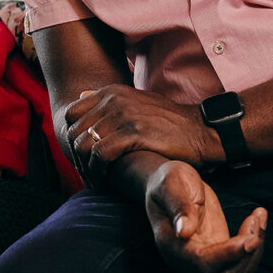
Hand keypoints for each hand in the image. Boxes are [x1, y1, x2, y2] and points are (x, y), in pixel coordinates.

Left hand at [64, 84, 221, 181]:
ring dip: (85, 167)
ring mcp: (122, 115)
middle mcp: (113, 100)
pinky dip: (97, 170)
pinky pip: (99, 154)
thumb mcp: (136, 101)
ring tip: (94, 180)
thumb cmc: (169, 122)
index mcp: (111, 92)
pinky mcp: (132, 133)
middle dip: (76, 156)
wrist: (201, 131)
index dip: (72, 137)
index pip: (71, 114)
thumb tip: (80, 95)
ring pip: (83, 144)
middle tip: (86, 173)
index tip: (81, 156)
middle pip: (74, 132)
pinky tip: (103, 180)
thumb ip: (108, 100)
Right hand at [143, 160, 265, 272]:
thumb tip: (183, 231)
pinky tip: (257, 217)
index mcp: (170, 244)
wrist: (169, 184)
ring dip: (255, 247)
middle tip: (254, 220)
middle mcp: (187, 259)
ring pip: (238, 271)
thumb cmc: (167, 181)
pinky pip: (242, 260)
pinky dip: (256, 242)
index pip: (202, 262)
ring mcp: (203, 258)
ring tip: (257, 215)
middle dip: (247, 254)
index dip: (228, 255)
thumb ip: (178, 206)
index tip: (251, 239)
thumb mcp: (171, 183)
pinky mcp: (219, 252)